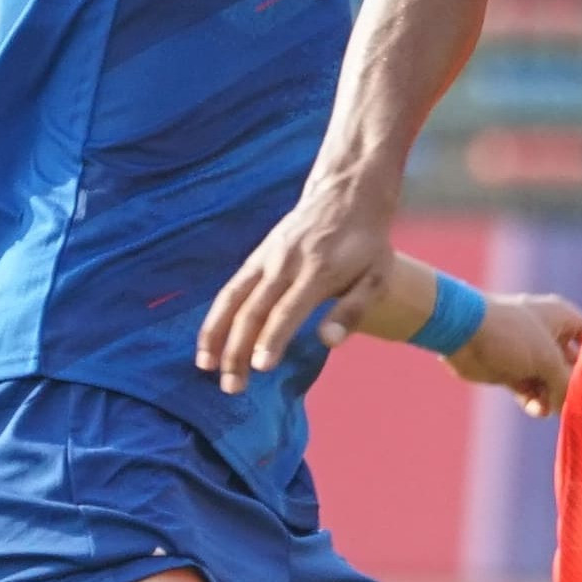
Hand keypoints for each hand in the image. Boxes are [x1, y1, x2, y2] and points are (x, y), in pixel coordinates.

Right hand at [196, 178, 396, 390]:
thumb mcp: (376, 277)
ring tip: (206, 366)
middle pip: (254, 311)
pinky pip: (231, 287)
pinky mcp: (258, 255)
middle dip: (238, 350)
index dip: (272, 339)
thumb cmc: (366, 244)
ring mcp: (267, 258)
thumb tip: (328, 342)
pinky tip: (209, 340)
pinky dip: (216, 314)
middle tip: (231, 387)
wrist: (347, 194)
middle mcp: (286, 264)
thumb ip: (352, 311)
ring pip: (234, 298)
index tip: (258, 368)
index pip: (287, 311)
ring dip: (217, 334)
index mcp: (317, 271)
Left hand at [448, 286, 581, 416]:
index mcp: (561, 318)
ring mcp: (528, 353)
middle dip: (572, 385)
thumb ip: (565, 384)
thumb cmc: (511, 334)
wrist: (462, 332)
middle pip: (571, 365)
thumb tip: (570, 407)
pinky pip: (530, 390)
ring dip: (553, 397)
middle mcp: (548, 334)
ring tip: (551, 409)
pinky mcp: (511, 370)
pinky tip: (536, 410)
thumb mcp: (548, 359)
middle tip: (577, 405)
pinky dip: (535, 401)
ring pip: (550, 381)